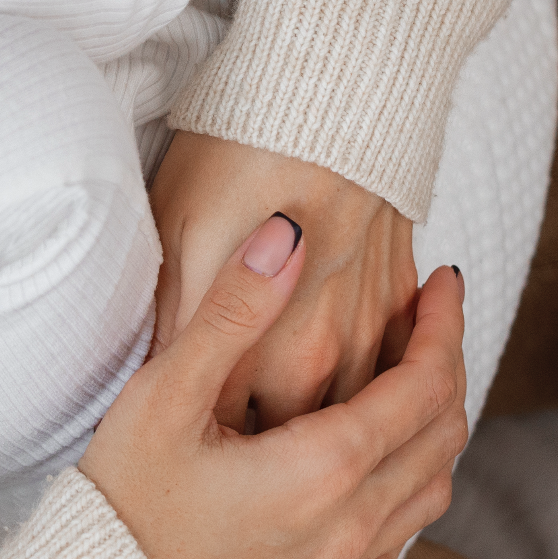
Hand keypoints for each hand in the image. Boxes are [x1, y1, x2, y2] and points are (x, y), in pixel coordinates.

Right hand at [81, 217, 467, 558]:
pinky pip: (396, 545)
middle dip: (449, 368)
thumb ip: (233, 310)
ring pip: (430, 495)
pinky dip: (407, 493)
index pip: (426, 384)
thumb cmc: (122, 503)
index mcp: (325, 469)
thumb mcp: (166, 392)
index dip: (444, 324)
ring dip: (435, 432)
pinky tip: (374, 473)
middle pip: (444, 437)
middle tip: (430, 320)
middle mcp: (352, 527)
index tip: (441, 280)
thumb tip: (287, 233)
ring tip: (410, 384)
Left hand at [151, 132, 416, 434]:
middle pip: (285, 446)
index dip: (202, 446)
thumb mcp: (175, 233)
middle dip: (256, 455)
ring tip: (282, 440)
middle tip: (226, 456)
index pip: (220, 437)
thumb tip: (157, 380)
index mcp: (246, 349)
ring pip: (347, 426)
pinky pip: (388, 382)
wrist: (330, 101)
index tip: (183, 449)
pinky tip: (339, 397)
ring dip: (315, 433)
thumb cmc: (233, 157)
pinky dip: (365, 396)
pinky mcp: (400, 310)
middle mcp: (313, 359)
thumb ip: (172, 321)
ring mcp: (365, 338)